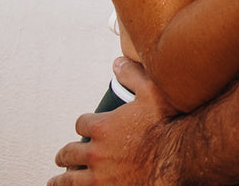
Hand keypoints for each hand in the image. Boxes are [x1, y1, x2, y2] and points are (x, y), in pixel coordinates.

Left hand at [49, 58, 179, 185]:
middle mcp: (95, 152)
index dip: (85, 124)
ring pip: (67, 179)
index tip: (88, 127)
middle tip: (66, 156)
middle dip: (66, 154)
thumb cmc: (168, 125)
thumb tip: (118, 63)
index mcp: (103, 127)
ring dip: (62, 178)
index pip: (81, 123)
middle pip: (68, 153)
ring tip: (59, 179)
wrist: (179, 157)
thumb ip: (132, 75)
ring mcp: (98, 176)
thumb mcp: (153, 92)